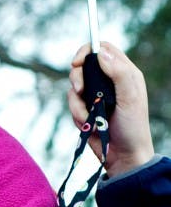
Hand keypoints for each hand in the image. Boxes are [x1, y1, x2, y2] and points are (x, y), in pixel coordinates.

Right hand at [68, 42, 154, 177]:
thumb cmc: (133, 127)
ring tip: (89, 118)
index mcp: (123, 73)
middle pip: (83, 66)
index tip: (76, 63)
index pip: (102, 49)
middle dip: (77, 79)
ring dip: (77, 105)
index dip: (87, 51)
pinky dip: (78, 116)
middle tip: (79, 91)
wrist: (123, 157)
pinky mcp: (86, 112)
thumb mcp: (130, 97)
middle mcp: (108, 82)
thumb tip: (100, 53)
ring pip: (74, 89)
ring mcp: (95, 97)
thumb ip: (118, 72)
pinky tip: (89, 126)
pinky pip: (73, 107)